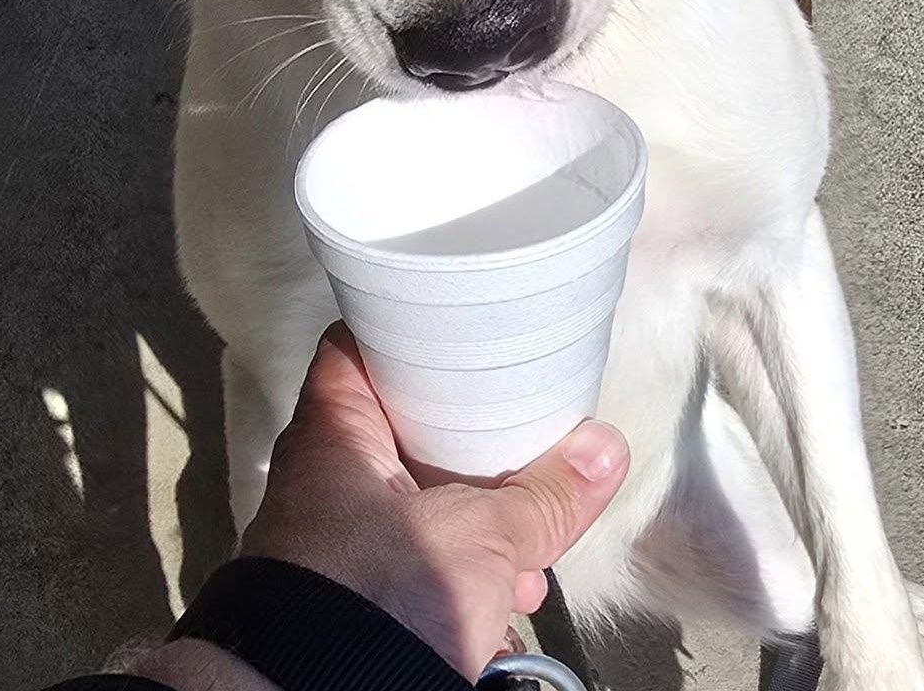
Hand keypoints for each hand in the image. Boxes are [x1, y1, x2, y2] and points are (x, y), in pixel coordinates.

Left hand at [239, 323, 629, 678]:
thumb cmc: (377, 596)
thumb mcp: (480, 538)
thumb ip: (543, 497)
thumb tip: (604, 450)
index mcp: (334, 434)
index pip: (356, 346)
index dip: (403, 329)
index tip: (456, 325)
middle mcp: (320, 478)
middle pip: (396, 428)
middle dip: (464, 445)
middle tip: (516, 442)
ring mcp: (329, 541)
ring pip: (408, 504)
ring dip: (469, 521)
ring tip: (524, 548)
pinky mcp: (346, 598)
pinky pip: (407, 565)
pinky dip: (455, 573)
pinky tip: (501, 599)